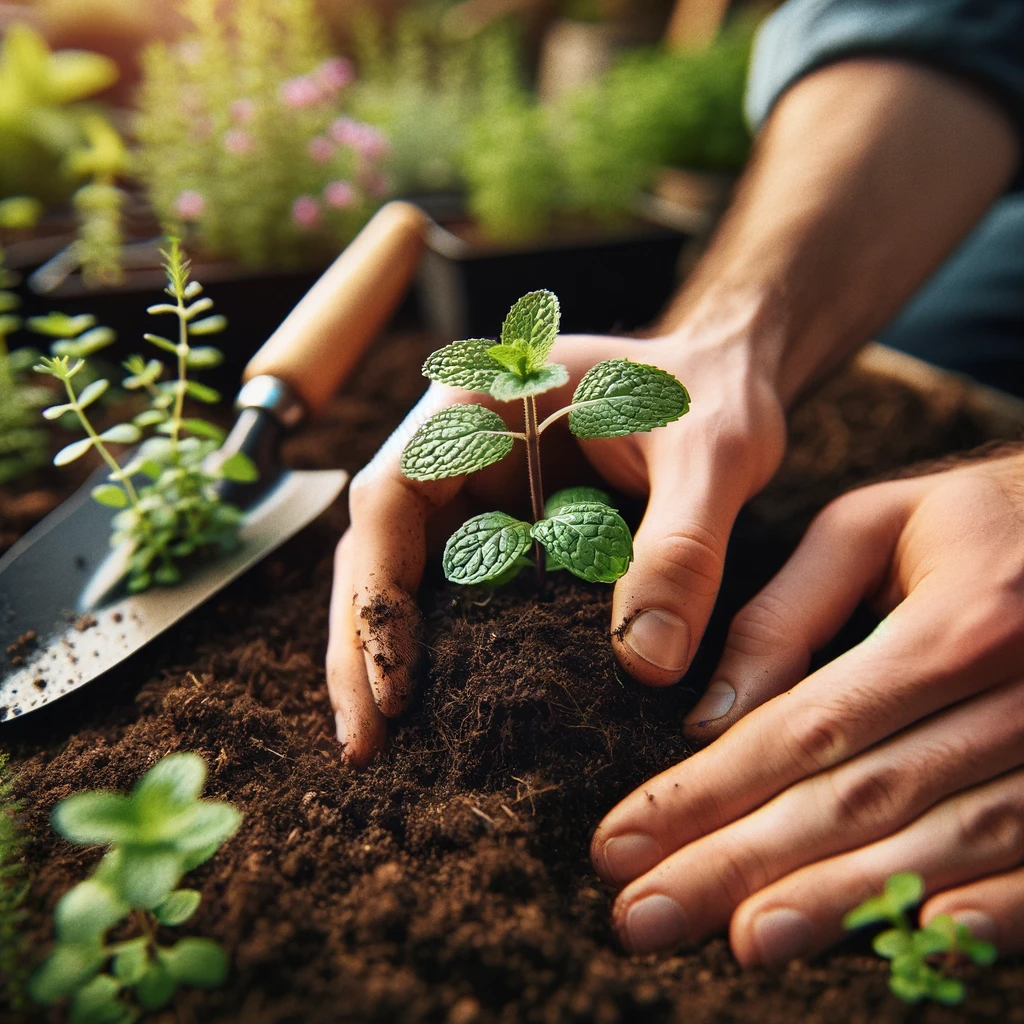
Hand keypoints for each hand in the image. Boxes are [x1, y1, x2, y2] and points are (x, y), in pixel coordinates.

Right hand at [326, 330, 784, 763]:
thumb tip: (645, 664)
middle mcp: (456, 449)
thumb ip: (682, 548)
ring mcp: (474, 490)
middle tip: (364, 745)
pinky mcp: (502, 528)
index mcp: (477, 406)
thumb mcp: (709, 456)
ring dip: (385, 655)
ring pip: (402, 575)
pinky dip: (438, 649)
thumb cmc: (711, 393)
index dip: (379, 592)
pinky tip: (439, 710)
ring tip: (379, 746)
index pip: (391, 497)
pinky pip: (454, 591)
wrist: (725, 378)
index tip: (395, 685)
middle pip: (376, 548)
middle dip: (362, 644)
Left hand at [591, 451, 1023, 961]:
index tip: (621, 842)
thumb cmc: (971, 522)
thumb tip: (704, 718)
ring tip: (742, 940)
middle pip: (858, 799)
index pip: (806, 728)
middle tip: (644, 916)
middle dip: (741, 864)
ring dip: (837, 901)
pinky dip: (988, 912)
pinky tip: (920, 944)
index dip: (707, 792)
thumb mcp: (870, 529)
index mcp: (958, 618)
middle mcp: (1020, 691)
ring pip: (940, 844)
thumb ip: (786, 616)